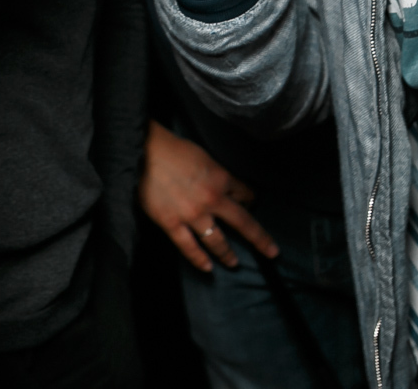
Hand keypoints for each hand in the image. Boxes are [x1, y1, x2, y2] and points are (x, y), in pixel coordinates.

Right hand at [138, 120, 277, 271]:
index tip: (252, 204)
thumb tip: (222, 185)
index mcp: (221, 179)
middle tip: (272, 252)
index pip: (245, 193)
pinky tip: (208, 268)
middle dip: (259, 239)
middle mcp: (212, 200)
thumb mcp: (205, 156)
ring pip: (216, 240)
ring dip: (227, 254)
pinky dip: (199, 259)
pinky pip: (188, 247)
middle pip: (242, 222)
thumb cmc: (174, 149)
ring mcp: (193, 215)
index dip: (251, 199)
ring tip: (234, 263)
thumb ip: (216, 173)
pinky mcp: (172, 223)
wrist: (146, 152)